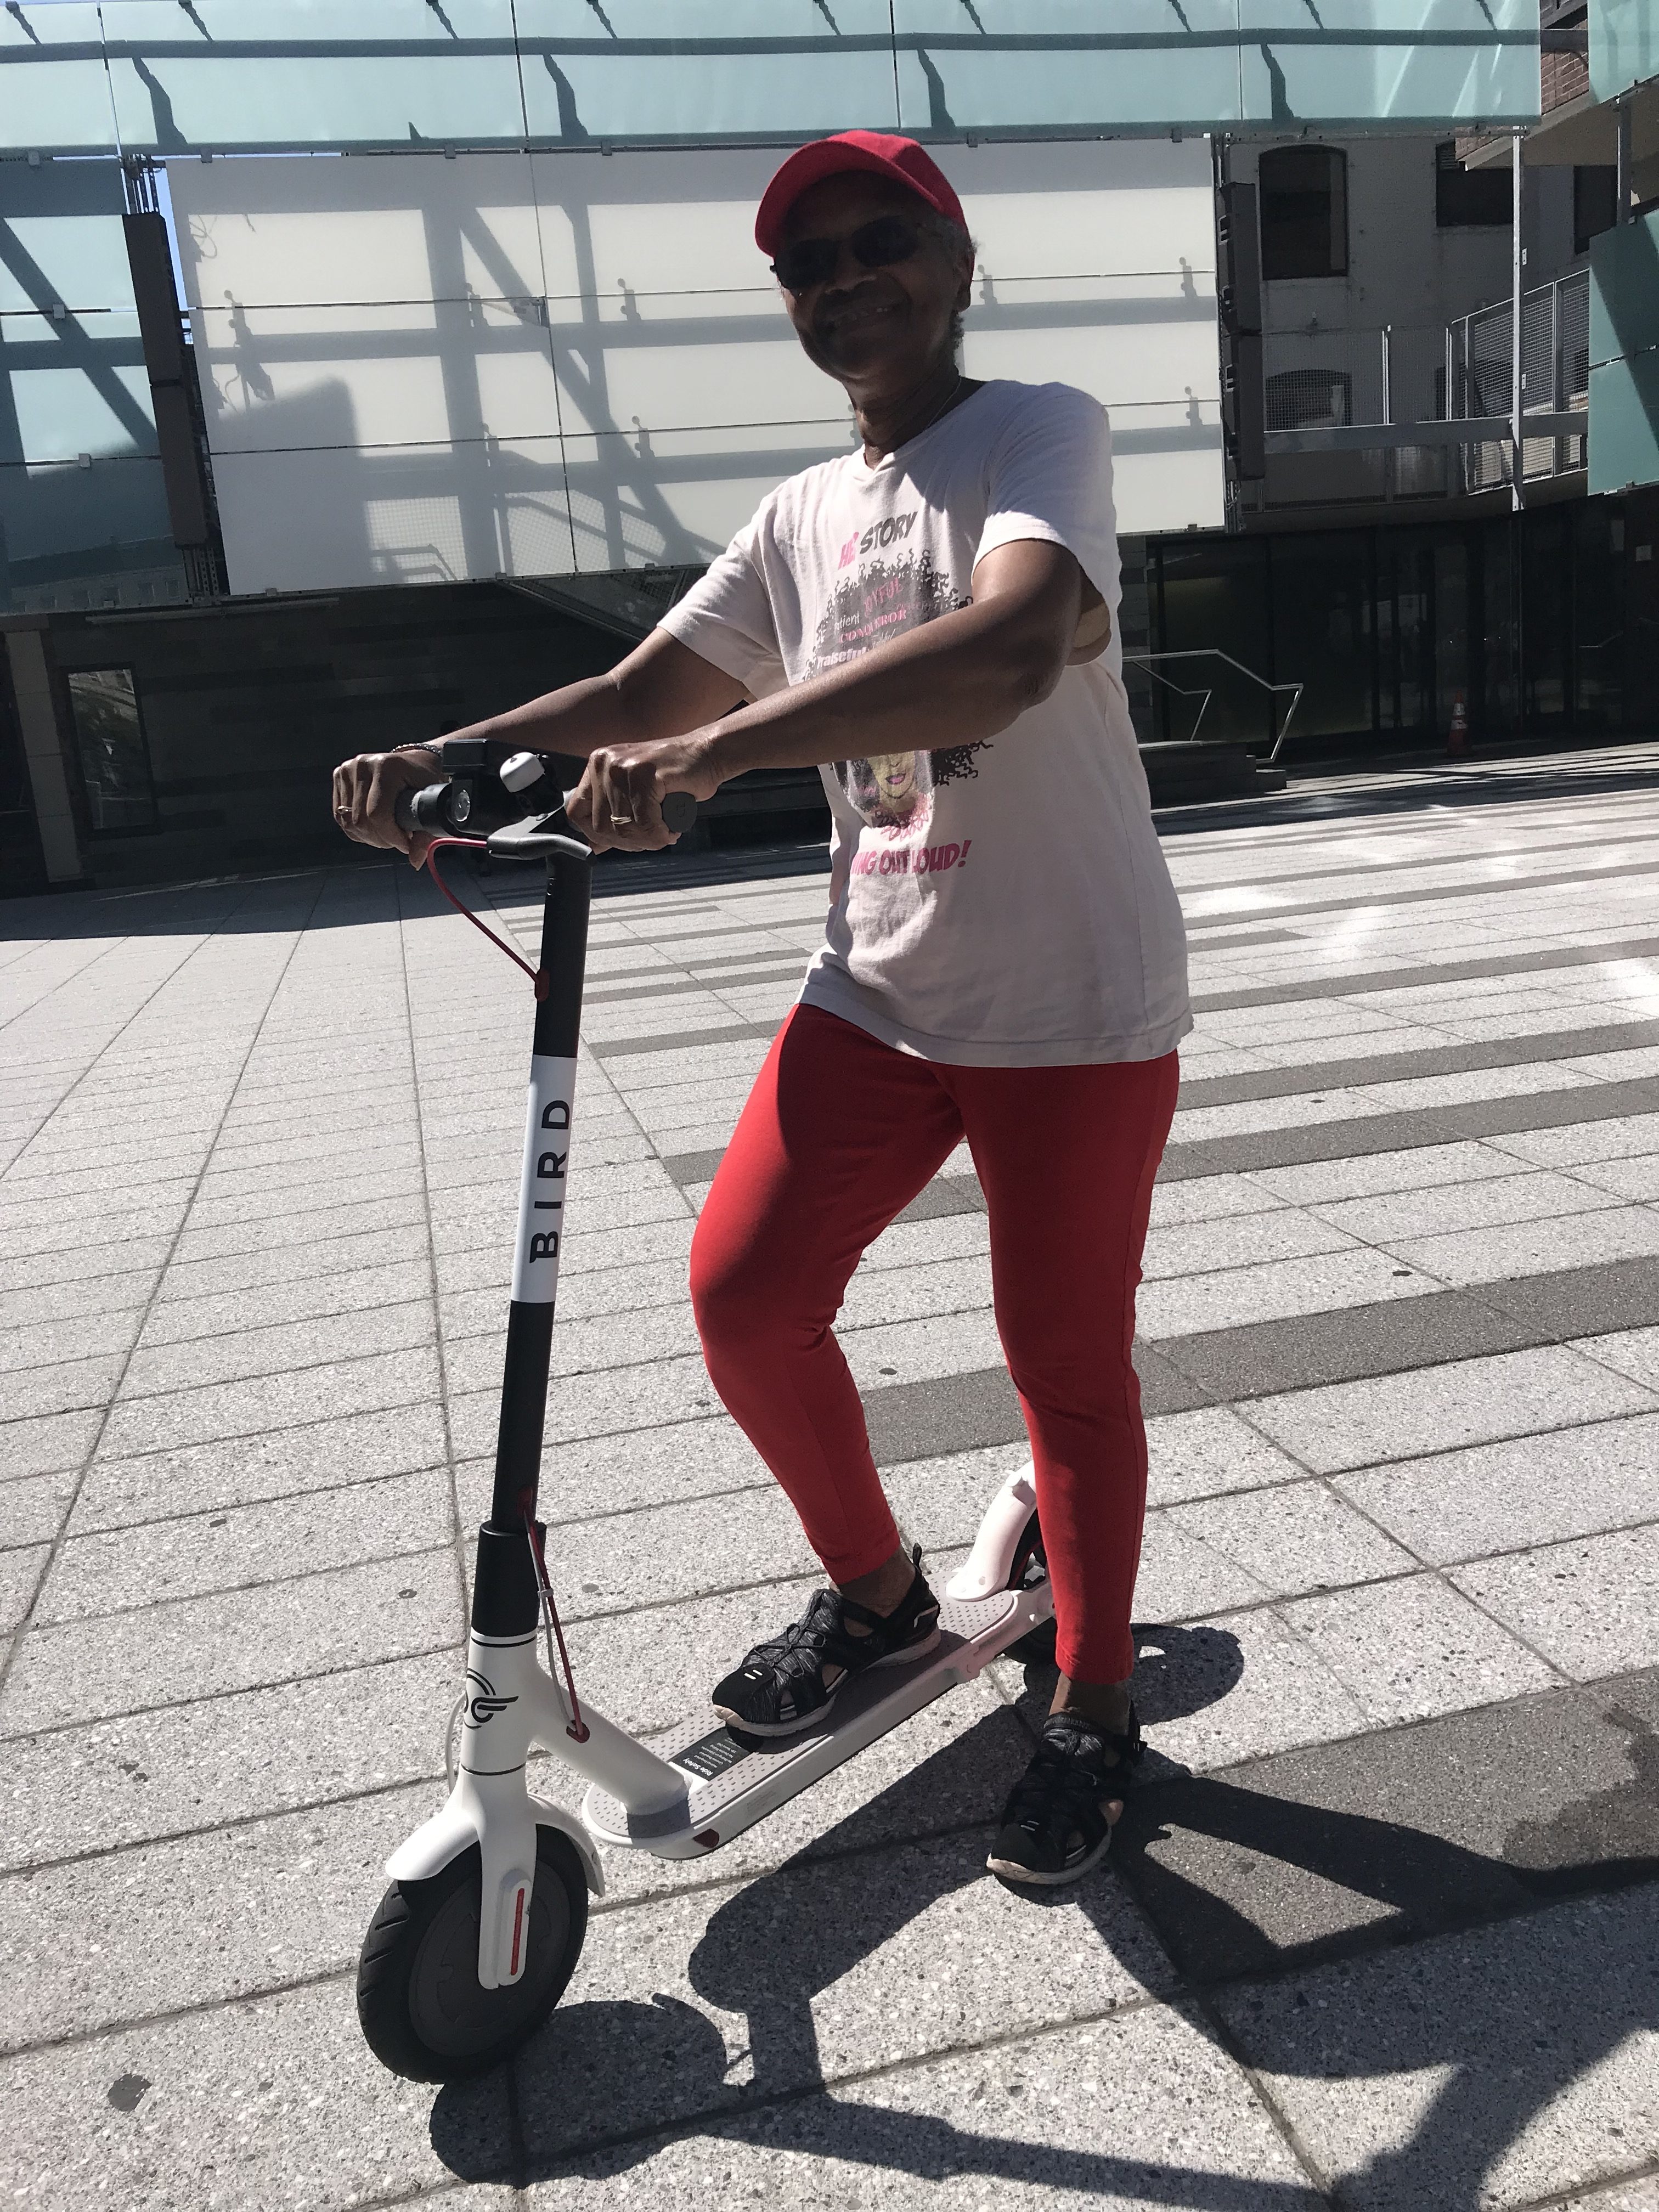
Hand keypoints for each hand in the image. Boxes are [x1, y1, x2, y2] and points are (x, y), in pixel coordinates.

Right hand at [332, 748, 441, 865]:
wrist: (413, 762)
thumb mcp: (432, 802)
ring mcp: (347, 770)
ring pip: (349, 822)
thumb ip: (426, 831)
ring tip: (387, 830)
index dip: (391, 836)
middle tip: (398, 838)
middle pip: (361, 821)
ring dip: (369, 836)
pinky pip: (341, 817)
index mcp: (387, 767)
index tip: (405, 843)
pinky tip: (374, 825)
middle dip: (381, 839)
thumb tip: (415, 858)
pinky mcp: (339, 777)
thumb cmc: (424, 779)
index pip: (377, 814)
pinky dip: (357, 829)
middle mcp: (363, 765)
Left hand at [566, 730, 724, 851]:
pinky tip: (671, 828)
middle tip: (650, 838)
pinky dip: (660, 834)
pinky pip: (645, 822)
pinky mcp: (645, 773)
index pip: (576, 811)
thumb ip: (612, 816)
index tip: (615, 841)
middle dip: (628, 842)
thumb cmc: (675, 775)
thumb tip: (593, 846)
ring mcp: (623, 766)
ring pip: (623, 827)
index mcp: (598, 766)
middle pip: (600, 825)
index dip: (593, 834)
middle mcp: (606, 763)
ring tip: (664, 831)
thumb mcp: (634, 795)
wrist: (706, 754)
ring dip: (648, 840)